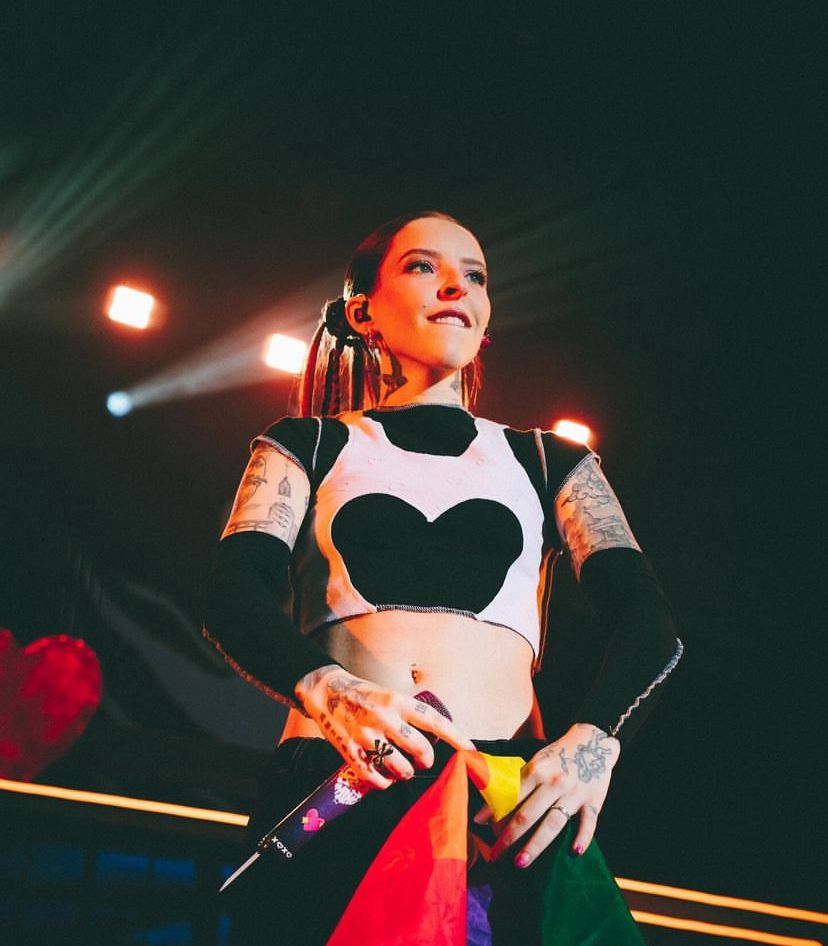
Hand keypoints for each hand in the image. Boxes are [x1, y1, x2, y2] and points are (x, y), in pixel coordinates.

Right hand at [295, 664, 474, 789]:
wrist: (325, 691)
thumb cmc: (364, 695)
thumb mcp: (389, 696)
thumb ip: (408, 715)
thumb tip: (432, 739)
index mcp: (397, 701)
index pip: (433, 721)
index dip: (455, 736)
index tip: (470, 749)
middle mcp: (384, 717)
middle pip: (420, 749)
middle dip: (425, 760)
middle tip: (421, 760)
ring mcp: (366, 735)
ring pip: (399, 767)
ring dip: (405, 773)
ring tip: (401, 769)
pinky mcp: (350, 750)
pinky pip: (374, 778)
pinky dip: (383, 783)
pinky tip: (384, 779)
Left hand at [474, 723, 619, 866]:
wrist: (593, 740)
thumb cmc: (558, 754)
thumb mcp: (536, 761)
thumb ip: (518, 781)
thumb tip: (494, 803)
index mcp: (537, 770)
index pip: (511, 796)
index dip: (495, 812)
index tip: (480, 827)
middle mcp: (554, 782)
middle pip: (528, 814)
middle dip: (510, 837)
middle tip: (496, 855)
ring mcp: (575, 793)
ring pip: (553, 823)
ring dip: (536, 844)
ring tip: (521, 862)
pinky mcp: (594, 801)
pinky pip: (589, 822)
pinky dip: (583, 837)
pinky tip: (574, 852)